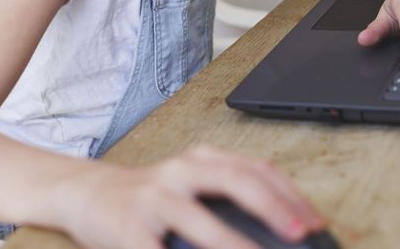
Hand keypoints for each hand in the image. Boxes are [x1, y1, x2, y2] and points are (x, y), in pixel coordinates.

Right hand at [61, 145, 325, 248]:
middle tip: (301, 233)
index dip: (290, 194)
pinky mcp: (128, 230)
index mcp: (200, 160)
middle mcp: (179, 172)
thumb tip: (279, 230)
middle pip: (233, 180)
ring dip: (232, 243)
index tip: (316, 222)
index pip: (255, 169)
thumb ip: (226, 201)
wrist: (84, 194)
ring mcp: (152, 200)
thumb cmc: (149, 198)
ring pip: (197, 217)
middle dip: (272, 206)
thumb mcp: (189, 187)